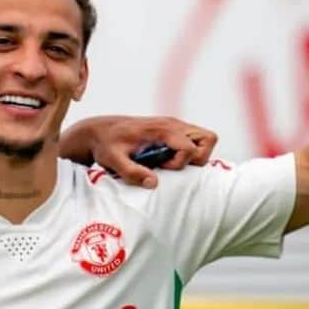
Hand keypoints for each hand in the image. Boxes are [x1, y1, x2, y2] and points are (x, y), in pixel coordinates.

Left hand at [79, 115, 217, 188]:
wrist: (99, 131)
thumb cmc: (106, 144)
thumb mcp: (113, 160)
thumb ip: (131, 172)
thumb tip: (154, 184)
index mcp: (161, 129)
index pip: (190, 148)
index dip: (180, 163)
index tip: (160, 167)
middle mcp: (173, 124)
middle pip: (208, 139)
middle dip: (197, 158)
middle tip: (173, 166)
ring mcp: (175, 126)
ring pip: (205, 139)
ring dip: (194, 155)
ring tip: (170, 163)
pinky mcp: (172, 130)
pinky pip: (194, 140)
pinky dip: (188, 153)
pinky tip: (166, 159)